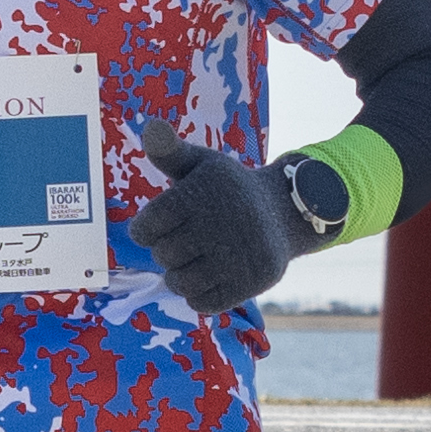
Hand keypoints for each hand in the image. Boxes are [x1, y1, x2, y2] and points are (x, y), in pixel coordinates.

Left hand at [125, 131, 306, 314]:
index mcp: (201, 193)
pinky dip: (201, 294)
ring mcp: (237, 256)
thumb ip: (170, 151)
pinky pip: (203, 304)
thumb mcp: (202, 164)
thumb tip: (151, 127)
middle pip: (163, 256)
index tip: (160, 224)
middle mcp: (220, 224)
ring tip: (195, 260)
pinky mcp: (251, 282)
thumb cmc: (229, 190)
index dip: (146, 230)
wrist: (284, 212)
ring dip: (181, 276)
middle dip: (168, 251)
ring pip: (180, 283)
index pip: (145, 228)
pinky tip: (211, 275)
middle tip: (186, 240)